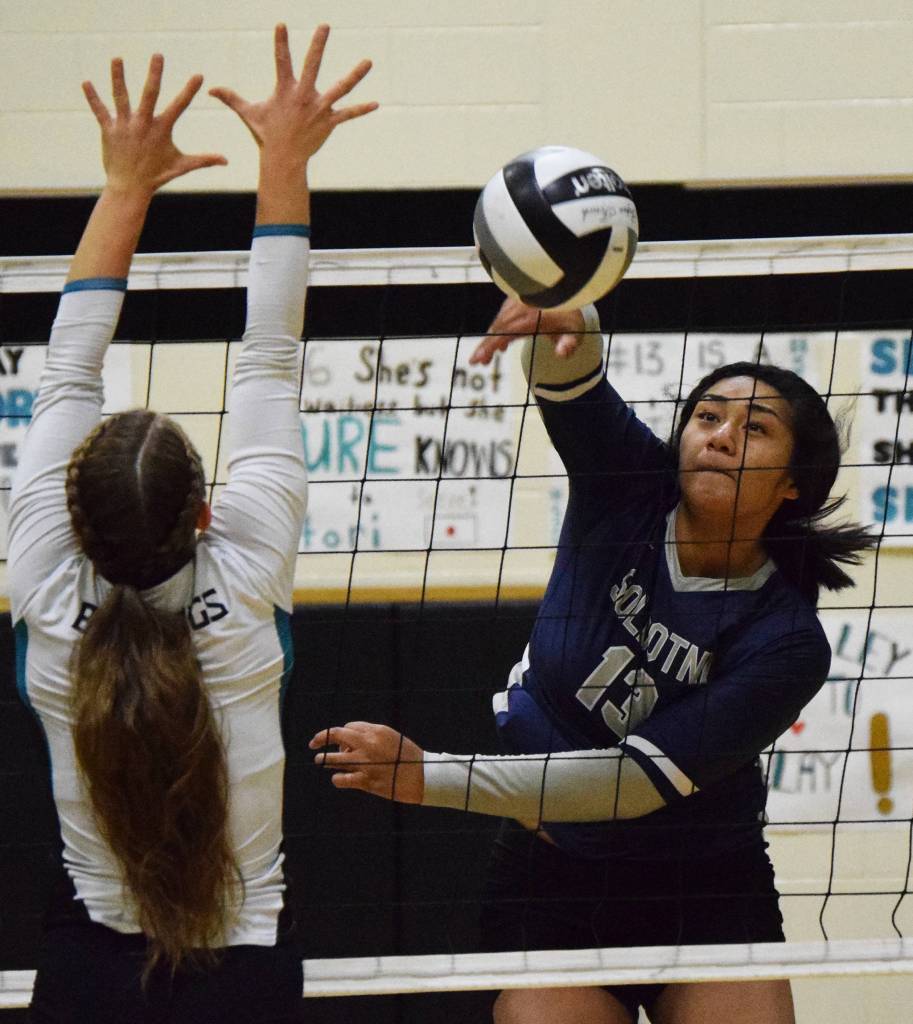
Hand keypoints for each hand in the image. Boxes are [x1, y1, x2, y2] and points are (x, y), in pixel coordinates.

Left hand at [83, 54, 225, 195]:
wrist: (130, 187)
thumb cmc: (157, 176)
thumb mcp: (182, 166)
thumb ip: (204, 160)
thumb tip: (226, 161)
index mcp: (162, 129)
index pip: (180, 106)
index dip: (190, 91)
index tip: (198, 75)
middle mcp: (144, 124)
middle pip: (149, 94)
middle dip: (155, 74)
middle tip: (158, 55)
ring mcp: (125, 126)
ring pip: (121, 98)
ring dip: (118, 78)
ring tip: (117, 59)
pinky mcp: (109, 131)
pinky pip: (100, 111)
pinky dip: (93, 98)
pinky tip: (86, 83)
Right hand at [210, 24, 376, 164]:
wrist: (283, 161)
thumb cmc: (266, 136)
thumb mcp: (248, 114)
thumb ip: (231, 98)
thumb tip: (209, 89)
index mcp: (284, 90)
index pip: (281, 60)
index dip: (281, 42)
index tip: (282, 24)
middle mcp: (303, 96)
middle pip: (312, 65)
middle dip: (318, 45)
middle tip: (324, 25)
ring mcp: (318, 109)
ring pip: (339, 88)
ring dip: (355, 75)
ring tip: (368, 62)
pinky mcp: (329, 122)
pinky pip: (348, 114)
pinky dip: (361, 110)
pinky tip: (376, 104)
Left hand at [309, 722, 423, 803]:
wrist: (423, 776)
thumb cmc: (408, 756)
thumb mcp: (392, 737)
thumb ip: (372, 735)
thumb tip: (351, 740)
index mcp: (376, 731)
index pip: (349, 727)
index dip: (342, 734)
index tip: (340, 741)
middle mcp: (368, 744)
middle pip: (336, 735)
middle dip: (321, 738)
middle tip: (313, 743)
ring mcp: (365, 763)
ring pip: (334, 759)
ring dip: (323, 760)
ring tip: (318, 760)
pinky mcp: (366, 781)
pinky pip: (342, 779)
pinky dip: (337, 779)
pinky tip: (338, 778)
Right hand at [469, 298, 585, 365]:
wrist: (571, 289)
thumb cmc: (573, 313)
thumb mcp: (576, 330)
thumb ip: (569, 344)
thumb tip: (561, 353)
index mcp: (533, 316)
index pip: (506, 333)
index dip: (490, 345)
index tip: (478, 358)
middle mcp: (521, 307)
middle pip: (497, 328)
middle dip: (485, 346)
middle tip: (476, 362)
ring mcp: (517, 302)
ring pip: (498, 322)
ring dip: (490, 339)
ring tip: (485, 357)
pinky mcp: (516, 300)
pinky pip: (502, 316)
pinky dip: (497, 330)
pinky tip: (500, 345)